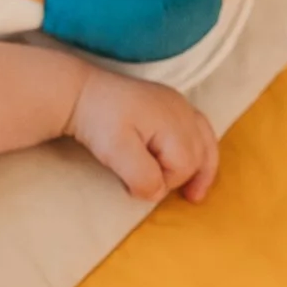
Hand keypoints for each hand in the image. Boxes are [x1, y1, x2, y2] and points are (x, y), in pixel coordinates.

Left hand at [67, 63, 217, 203]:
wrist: (81, 92)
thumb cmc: (98, 121)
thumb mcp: (115, 152)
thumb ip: (141, 176)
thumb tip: (158, 193)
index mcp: (173, 122)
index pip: (184, 165)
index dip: (165, 182)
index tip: (139, 186)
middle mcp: (183, 110)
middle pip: (198, 154)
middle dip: (182, 177)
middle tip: (158, 191)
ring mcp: (180, 104)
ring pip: (205, 142)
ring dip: (202, 168)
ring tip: (194, 194)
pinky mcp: (172, 103)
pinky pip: (199, 129)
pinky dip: (200, 150)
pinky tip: (194, 163)